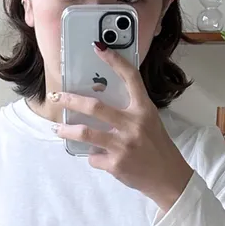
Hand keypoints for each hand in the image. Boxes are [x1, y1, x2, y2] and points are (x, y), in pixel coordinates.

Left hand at [53, 44, 193, 214]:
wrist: (168, 178)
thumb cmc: (157, 147)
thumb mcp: (149, 122)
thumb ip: (129, 112)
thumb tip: (96, 106)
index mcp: (144, 109)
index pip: (130, 78)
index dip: (114, 60)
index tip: (98, 47)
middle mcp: (134, 124)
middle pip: (95, 107)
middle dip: (70, 100)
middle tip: (56, 98)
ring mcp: (123, 145)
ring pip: (85, 133)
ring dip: (67, 131)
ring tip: (57, 129)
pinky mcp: (116, 164)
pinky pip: (93, 157)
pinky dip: (92, 157)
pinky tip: (97, 157)